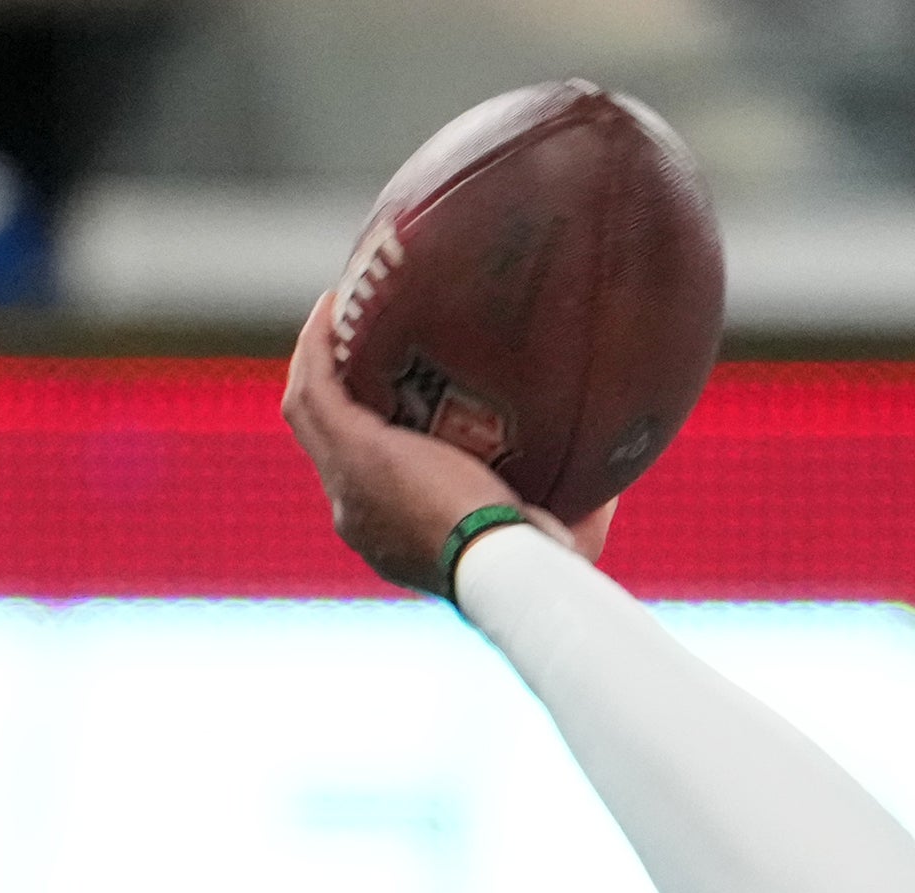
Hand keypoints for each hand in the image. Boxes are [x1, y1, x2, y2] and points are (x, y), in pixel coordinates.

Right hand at [279, 295, 616, 594]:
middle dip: (337, 387)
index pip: (366, 479)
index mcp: (394, 536)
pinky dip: (320, 345)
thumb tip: (606, 489)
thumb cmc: (534, 566)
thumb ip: (572, 512)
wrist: (500, 567)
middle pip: (326, 439)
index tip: (394, 396)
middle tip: (358, 337)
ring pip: (308, 407)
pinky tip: (338, 303)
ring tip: (340, 309)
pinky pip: (317, 385)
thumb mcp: (553, 540)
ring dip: (318, 357)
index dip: (372, 434)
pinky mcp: (351, 448)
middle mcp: (357, 513)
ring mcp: (346, 482)